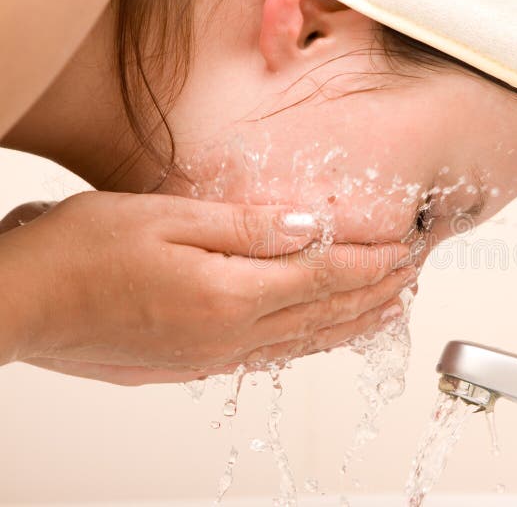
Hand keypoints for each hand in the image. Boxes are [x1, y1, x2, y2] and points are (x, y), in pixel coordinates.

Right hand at [0, 192, 413, 383]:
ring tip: (389, 312)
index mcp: (229, 293)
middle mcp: (230, 334)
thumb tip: (306, 225)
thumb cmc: (80, 255)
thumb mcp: (165, 217)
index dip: (368, 262)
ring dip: (352, 324)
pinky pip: (271, 356)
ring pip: (304, 341)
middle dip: (375, 294)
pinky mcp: (194, 364)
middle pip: (323, 313)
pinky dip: (309, 344)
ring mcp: (214, 354)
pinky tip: (320, 338)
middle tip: (412, 278)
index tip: (402, 250)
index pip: (322, 275)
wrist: (22, 305)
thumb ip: (243, 226)